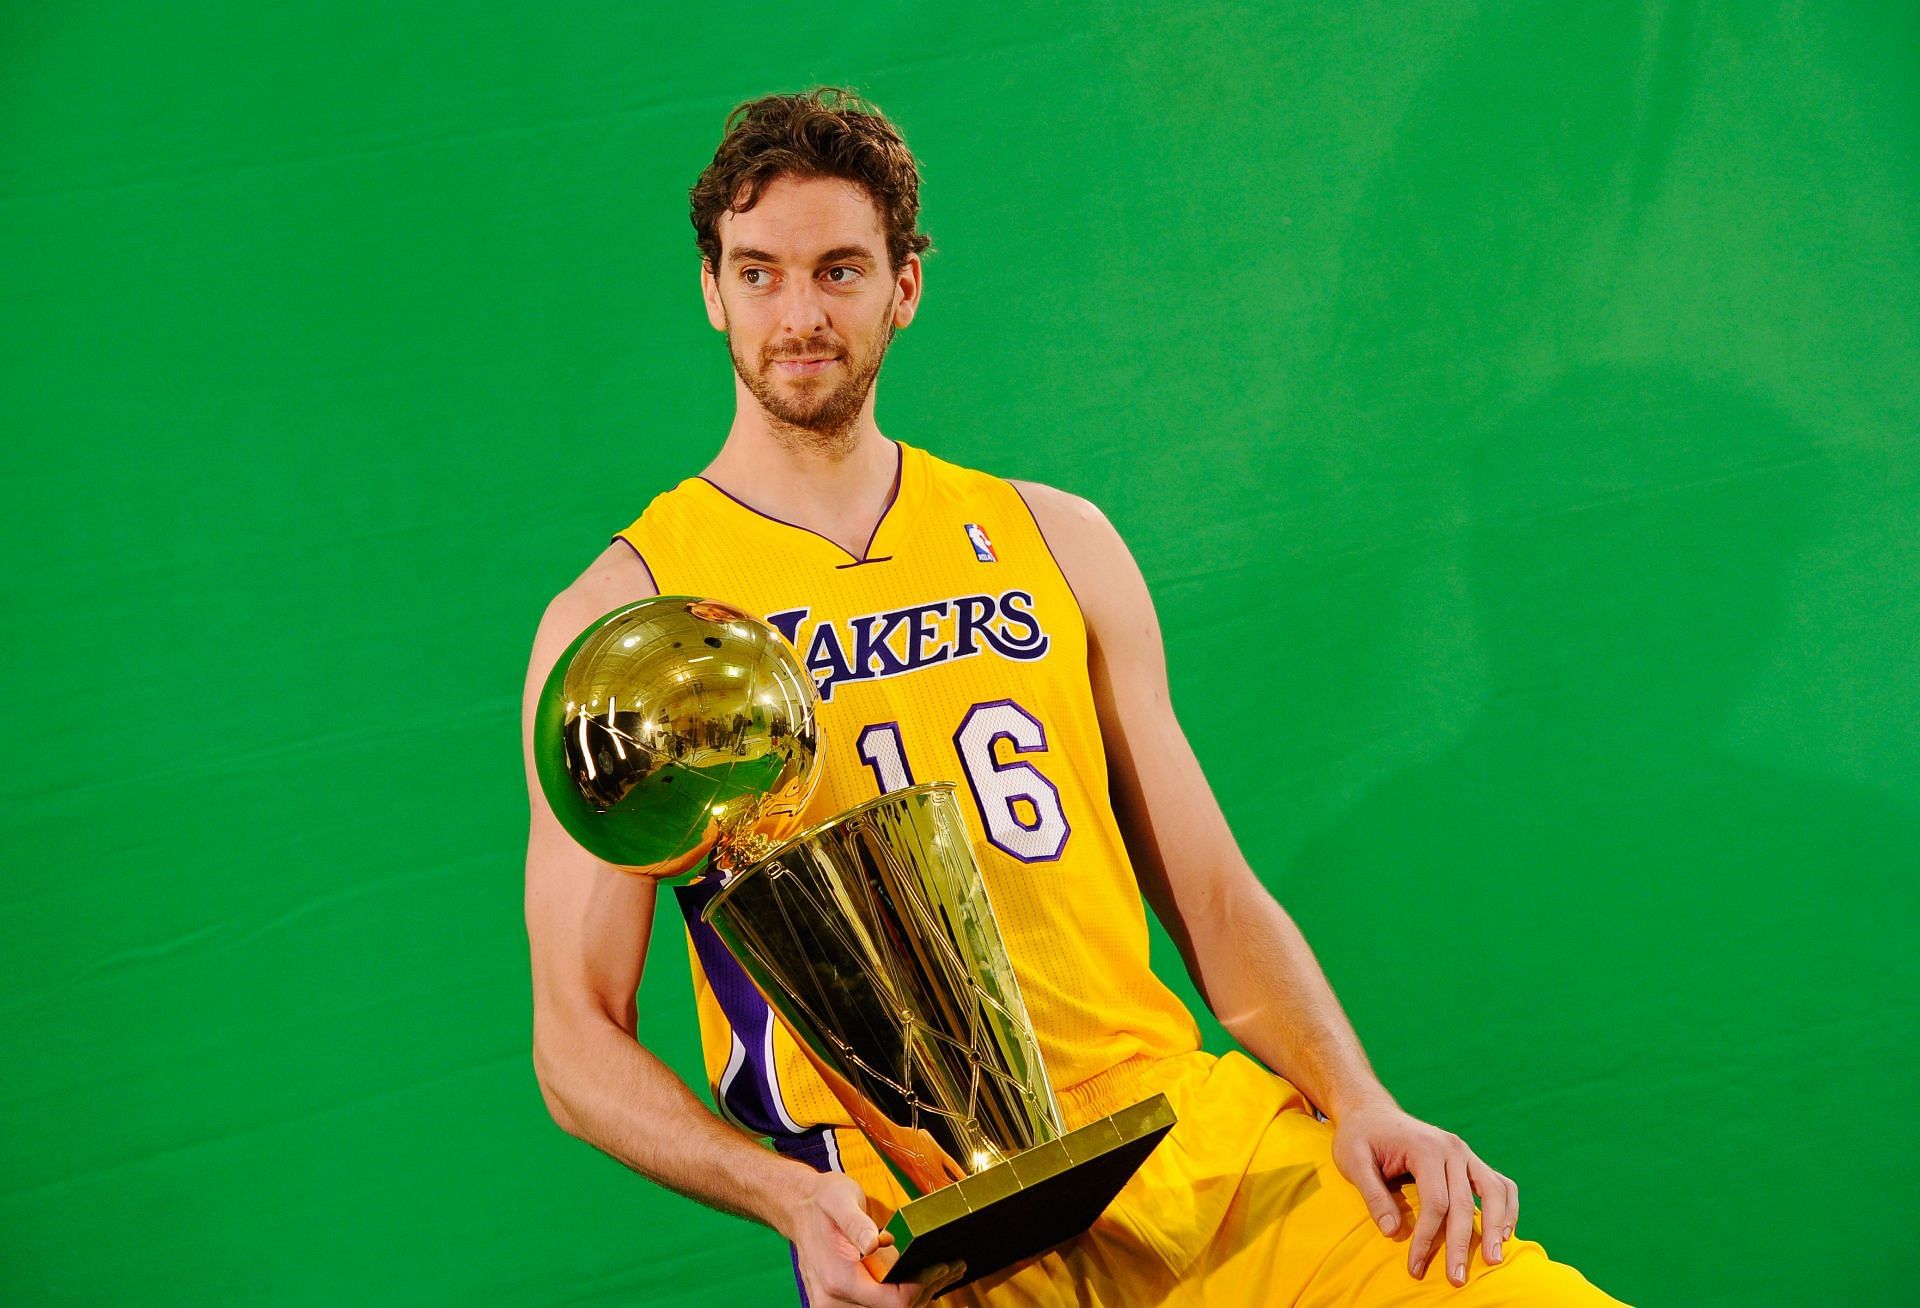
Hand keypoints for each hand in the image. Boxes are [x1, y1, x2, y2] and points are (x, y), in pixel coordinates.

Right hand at [781, 1170, 964, 1305]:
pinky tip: (919, 1279)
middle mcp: (834, 1299)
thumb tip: (876, 1243)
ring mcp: (836, 1305)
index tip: (940, 1266)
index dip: (920, 1287)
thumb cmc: (822, 1202)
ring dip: (917, 1296)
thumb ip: (858, 1223)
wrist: (798, 1209)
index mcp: (838, 1277)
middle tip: (951, 1268)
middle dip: (925, 1291)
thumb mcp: (840, 1199)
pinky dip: (900, 1297)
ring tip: (942, 1272)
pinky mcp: (841, 1303)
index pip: (890, 1301)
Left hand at [1330, 1098, 1517, 1287]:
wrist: (1370, 1111)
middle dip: (1461, 1245)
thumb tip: (1392, 1232)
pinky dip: (1507, 1208)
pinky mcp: (1469, 1159)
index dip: (1428, 1238)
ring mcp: (1464, 1152)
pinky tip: (1504, 1233)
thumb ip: (1372, 1195)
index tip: (1415, 1266)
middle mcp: (1451, 1148)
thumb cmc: (1359, 1137)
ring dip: (1496, 1227)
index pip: (1435, 1202)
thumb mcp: (1352, 1161)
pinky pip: (1499, 1183)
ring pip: (1493, 1191)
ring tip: (1494, 1259)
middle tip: (1457, 1279)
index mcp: (1424, 1147)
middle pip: (1464, 1203)